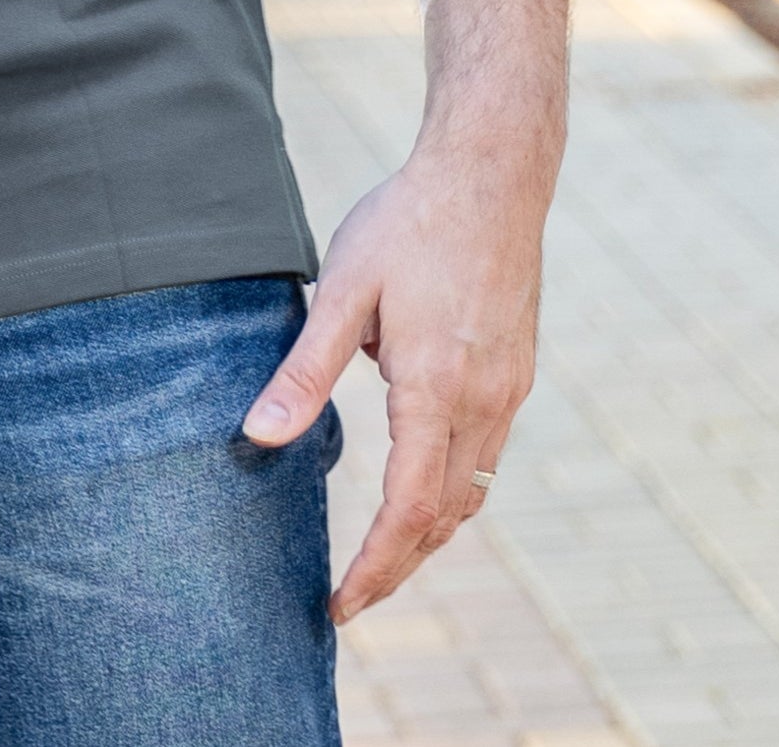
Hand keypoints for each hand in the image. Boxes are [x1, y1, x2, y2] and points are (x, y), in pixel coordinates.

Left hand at [239, 143, 545, 622]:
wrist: (492, 172)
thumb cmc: (409, 221)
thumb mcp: (343, 288)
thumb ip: (305, 369)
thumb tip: (260, 434)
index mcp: (436, 389)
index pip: (407, 512)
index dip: (373, 567)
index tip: (339, 605)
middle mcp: (483, 402)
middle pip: (443, 518)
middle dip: (398, 566)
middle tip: (351, 596)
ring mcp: (509, 390)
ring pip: (472, 493)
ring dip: (428, 534)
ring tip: (380, 556)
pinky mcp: (518, 371)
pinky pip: (487, 456)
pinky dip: (452, 490)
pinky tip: (421, 482)